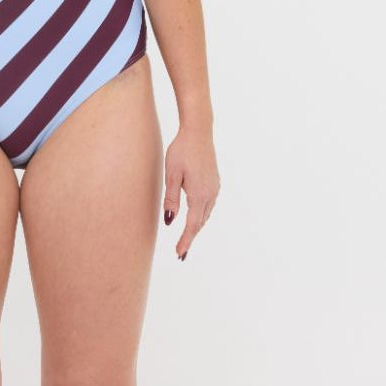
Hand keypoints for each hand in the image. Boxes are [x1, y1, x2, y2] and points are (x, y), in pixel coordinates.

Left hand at [162, 127, 219, 259]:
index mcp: (199, 194)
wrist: (198, 131)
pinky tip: (194, 216)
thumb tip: (170, 221)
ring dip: (196, 226)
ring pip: (205, 214)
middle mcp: (211, 193)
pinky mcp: (215, 182)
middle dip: (191, 237)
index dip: (186, 240)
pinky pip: (208, 205)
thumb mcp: (171, 175)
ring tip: (186, 238)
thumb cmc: (181, 151)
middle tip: (181, 253)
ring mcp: (215, 187)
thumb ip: (171, 198)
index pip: (192, 224)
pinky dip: (201, 215)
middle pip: (200, 222)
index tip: (180, 254)